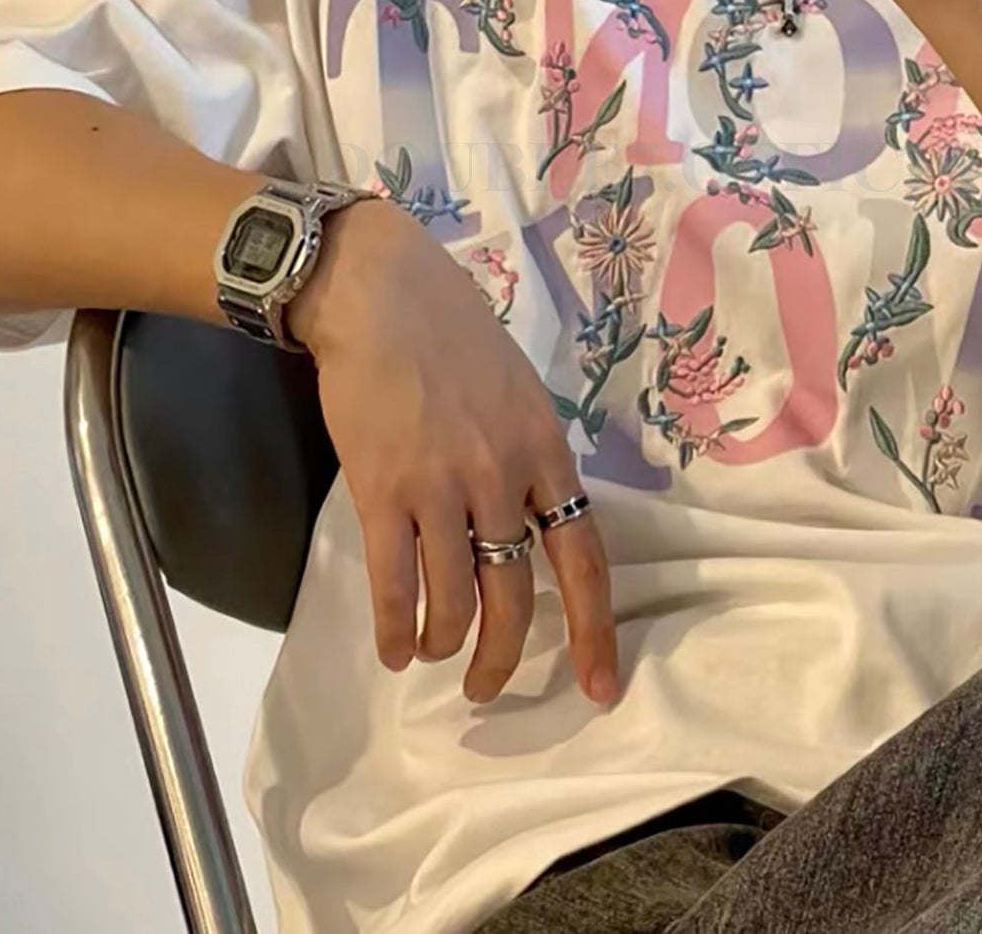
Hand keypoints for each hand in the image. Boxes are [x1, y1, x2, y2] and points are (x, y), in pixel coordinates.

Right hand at [289, 199, 619, 706]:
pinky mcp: (382, 490)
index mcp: (546, 452)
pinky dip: (394, 628)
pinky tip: (393, 648)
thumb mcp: (519, 390)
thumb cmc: (452, 333)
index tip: (599, 687)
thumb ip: (529, 454)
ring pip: (454, 600)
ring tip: (429, 656)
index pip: (584, 557)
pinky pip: (393, 584)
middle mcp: (503, 477)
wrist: (382, 294)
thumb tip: (533, 513)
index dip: (593, 630)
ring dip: (443, 644)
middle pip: (514, 595)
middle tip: (486, 686)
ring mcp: (442, 486)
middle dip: (502, 658)